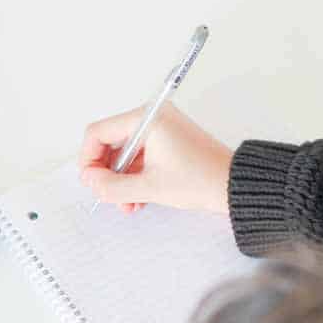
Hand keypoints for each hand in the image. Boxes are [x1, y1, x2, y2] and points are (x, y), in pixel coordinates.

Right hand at [78, 104, 232, 213]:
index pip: (98, 133)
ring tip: (127, 202)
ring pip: (123, 154)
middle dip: (106, 173)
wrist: (234, 186)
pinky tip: (137, 198)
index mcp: (147, 119)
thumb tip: (90, 181)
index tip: (92, 181)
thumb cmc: (202, 180)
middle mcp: (152, 119)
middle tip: (107, 194)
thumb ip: (112, 186)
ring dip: (120, 180)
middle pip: (109, 143)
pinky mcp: (166, 142)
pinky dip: (133, 177)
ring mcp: (160, 130)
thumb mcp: (149, 187)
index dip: (89, 159)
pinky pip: (138, 157)